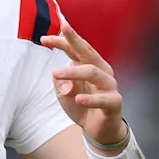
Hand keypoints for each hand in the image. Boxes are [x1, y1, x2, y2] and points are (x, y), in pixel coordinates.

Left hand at [40, 24, 126, 148]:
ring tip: (56, 73)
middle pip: (88, 51)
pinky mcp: (114, 102)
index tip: (44, 38)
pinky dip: (90, 99)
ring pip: (93, 72)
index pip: (74, 49)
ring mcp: (109, 85)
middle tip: (63, 29)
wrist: (98, 129)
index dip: (61, 41)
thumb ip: (60, 82)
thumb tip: (59, 77)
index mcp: (87, 65)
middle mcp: (101, 71)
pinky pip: (104, 99)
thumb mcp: (63, 93)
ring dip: (73, 71)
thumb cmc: (81, 105)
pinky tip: (79, 99)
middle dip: (75, 39)